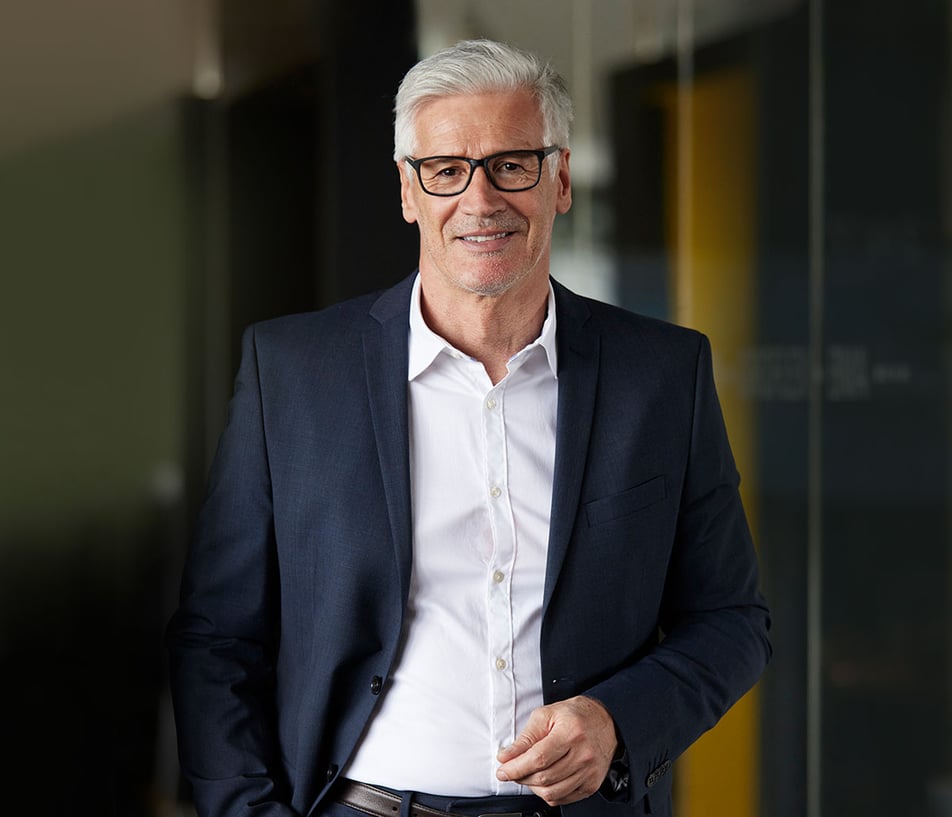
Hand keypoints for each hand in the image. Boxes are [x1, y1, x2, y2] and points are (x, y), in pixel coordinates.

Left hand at [495, 695, 618, 805]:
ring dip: (532, 787)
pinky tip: (542, 781)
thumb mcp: (546, 715)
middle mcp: (583, 754)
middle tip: (511, 771)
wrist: (604, 721)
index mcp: (571, 732)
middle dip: (521, 777)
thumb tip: (506, 756)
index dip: (516, 767)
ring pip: (552, 792)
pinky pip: (563, 798)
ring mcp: (589, 772)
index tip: (503, 770)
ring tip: (526, 775)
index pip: (538, 758)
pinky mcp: (591, 784)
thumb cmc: (575, 715)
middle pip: (544, 777)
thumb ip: (526, 737)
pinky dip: (547, 794)